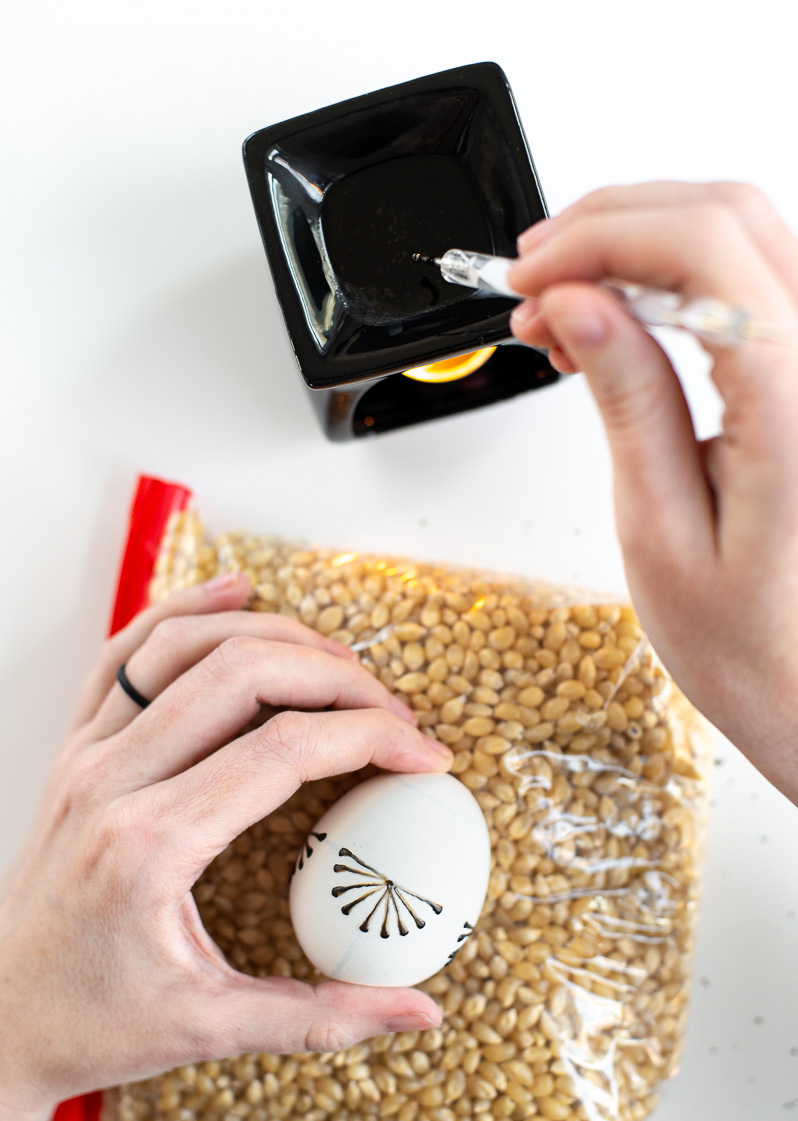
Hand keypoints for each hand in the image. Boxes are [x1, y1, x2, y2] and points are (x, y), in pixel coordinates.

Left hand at [0, 573, 451, 1120]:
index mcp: (153, 846)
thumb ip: (324, 1019)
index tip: (424, 755)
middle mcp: (112, 782)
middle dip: (337, 677)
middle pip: (243, 676)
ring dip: (271, 633)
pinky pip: (126, 652)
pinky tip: (233, 591)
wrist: (0, 1017)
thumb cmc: (96, 1023)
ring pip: (184, 644)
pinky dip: (184, 609)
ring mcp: (86, 755)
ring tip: (336, 658)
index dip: (372, 737)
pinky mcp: (76, 747)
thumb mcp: (214, 1028)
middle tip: (392, 709)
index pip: (285, 750)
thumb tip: (420, 1014)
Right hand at [509, 182, 797, 800]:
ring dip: (638, 247)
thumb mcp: (661, 530)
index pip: (703, 248)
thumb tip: (578, 304)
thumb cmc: (755, 641)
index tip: (530, 276)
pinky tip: (618, 323)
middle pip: (725, 216)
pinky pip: (745, 287)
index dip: (600, 239)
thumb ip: (628, 401)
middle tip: (534, 281)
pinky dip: (671, 282)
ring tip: (562, 308)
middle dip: (610, 226)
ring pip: (737, 236)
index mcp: (796, 403)